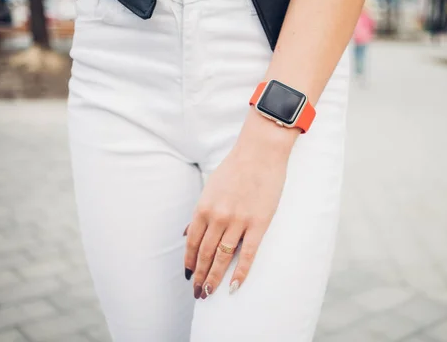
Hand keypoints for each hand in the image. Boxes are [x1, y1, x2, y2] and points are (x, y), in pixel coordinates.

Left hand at [184, 109, 298, 298]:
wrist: (261, 152)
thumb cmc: (235, 168)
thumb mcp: (210, 188)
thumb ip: (199, 213)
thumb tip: (185, 233)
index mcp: (203, 207)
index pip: (192, 243)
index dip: (189, 262)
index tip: (189, 276)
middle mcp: (217, 217)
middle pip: (204, 254)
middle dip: (199, 276)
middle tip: (197, 293)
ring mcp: (238, 221)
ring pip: (222, 258)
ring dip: (214, 278)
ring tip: (209, 293)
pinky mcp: (258, 223)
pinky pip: (247, 254)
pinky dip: (240, 273)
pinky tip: (233, 287)